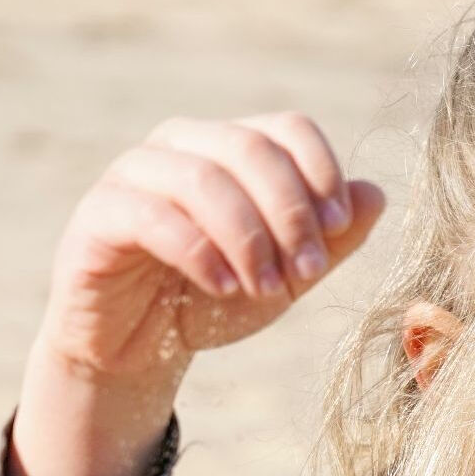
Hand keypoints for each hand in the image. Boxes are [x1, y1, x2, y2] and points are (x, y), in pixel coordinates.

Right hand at [37, 113, 385, 383]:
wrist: (139, 348)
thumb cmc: (215, 298)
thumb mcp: (288, 274)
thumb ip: (332, 239)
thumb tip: (375, 195)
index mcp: (231, 145)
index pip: (287, 127)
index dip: (321, 173)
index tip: (338, 231)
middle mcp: (181, 144)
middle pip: (249, 147)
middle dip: (289, 212)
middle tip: (307, 272)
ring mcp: (134, 173)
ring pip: (203, 178)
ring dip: (248, 237)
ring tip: (268, 288)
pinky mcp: (99, 214)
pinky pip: (152, 216)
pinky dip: (200, 252)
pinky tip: (225, 288)